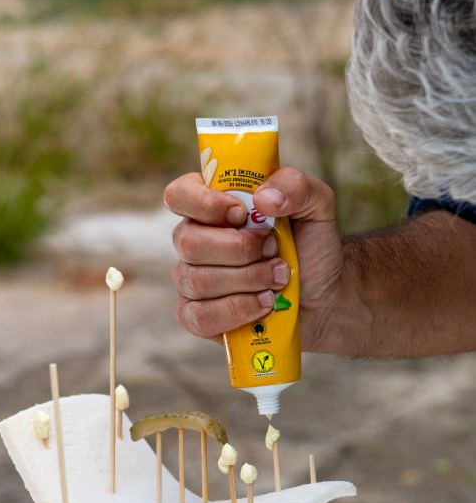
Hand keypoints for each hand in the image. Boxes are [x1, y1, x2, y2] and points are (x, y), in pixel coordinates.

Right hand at [164, 168, 343, 351]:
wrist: (324, 295)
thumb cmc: (310, 246)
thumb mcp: (316, 205)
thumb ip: (295, 185)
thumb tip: (263, 198)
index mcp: (212, 206)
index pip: (179, 195)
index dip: (202, 203)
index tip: (240, 214)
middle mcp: (193, 241)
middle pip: (188, 242)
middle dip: (239, 250)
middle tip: (272, 250)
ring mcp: (191, 281)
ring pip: (198, 281)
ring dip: (247, 280)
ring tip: (277, 278)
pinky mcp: (197, 317)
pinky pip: (200, 316)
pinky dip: (237, 310)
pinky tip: (263, 304)